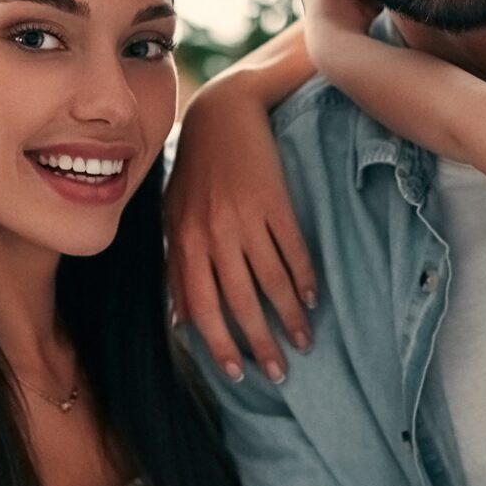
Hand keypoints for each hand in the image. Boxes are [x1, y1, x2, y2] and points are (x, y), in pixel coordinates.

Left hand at [165, 76, 316, 381]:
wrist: (223, 112)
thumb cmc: (196, 170)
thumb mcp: (174, 216)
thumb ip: (175, 266)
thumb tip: (180, 320)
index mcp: (185, 241)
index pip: (203, 307)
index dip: (221, 344)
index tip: (238, 373)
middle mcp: (213, 234)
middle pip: (239, 303)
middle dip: (260, 344)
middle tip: (279, 372)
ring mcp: (245, 218)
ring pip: (270, 282)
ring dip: (289, 319)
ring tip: (304, 342)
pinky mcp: (275, 202)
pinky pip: (292, 251)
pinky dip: (304, 279)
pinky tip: (312, 300)